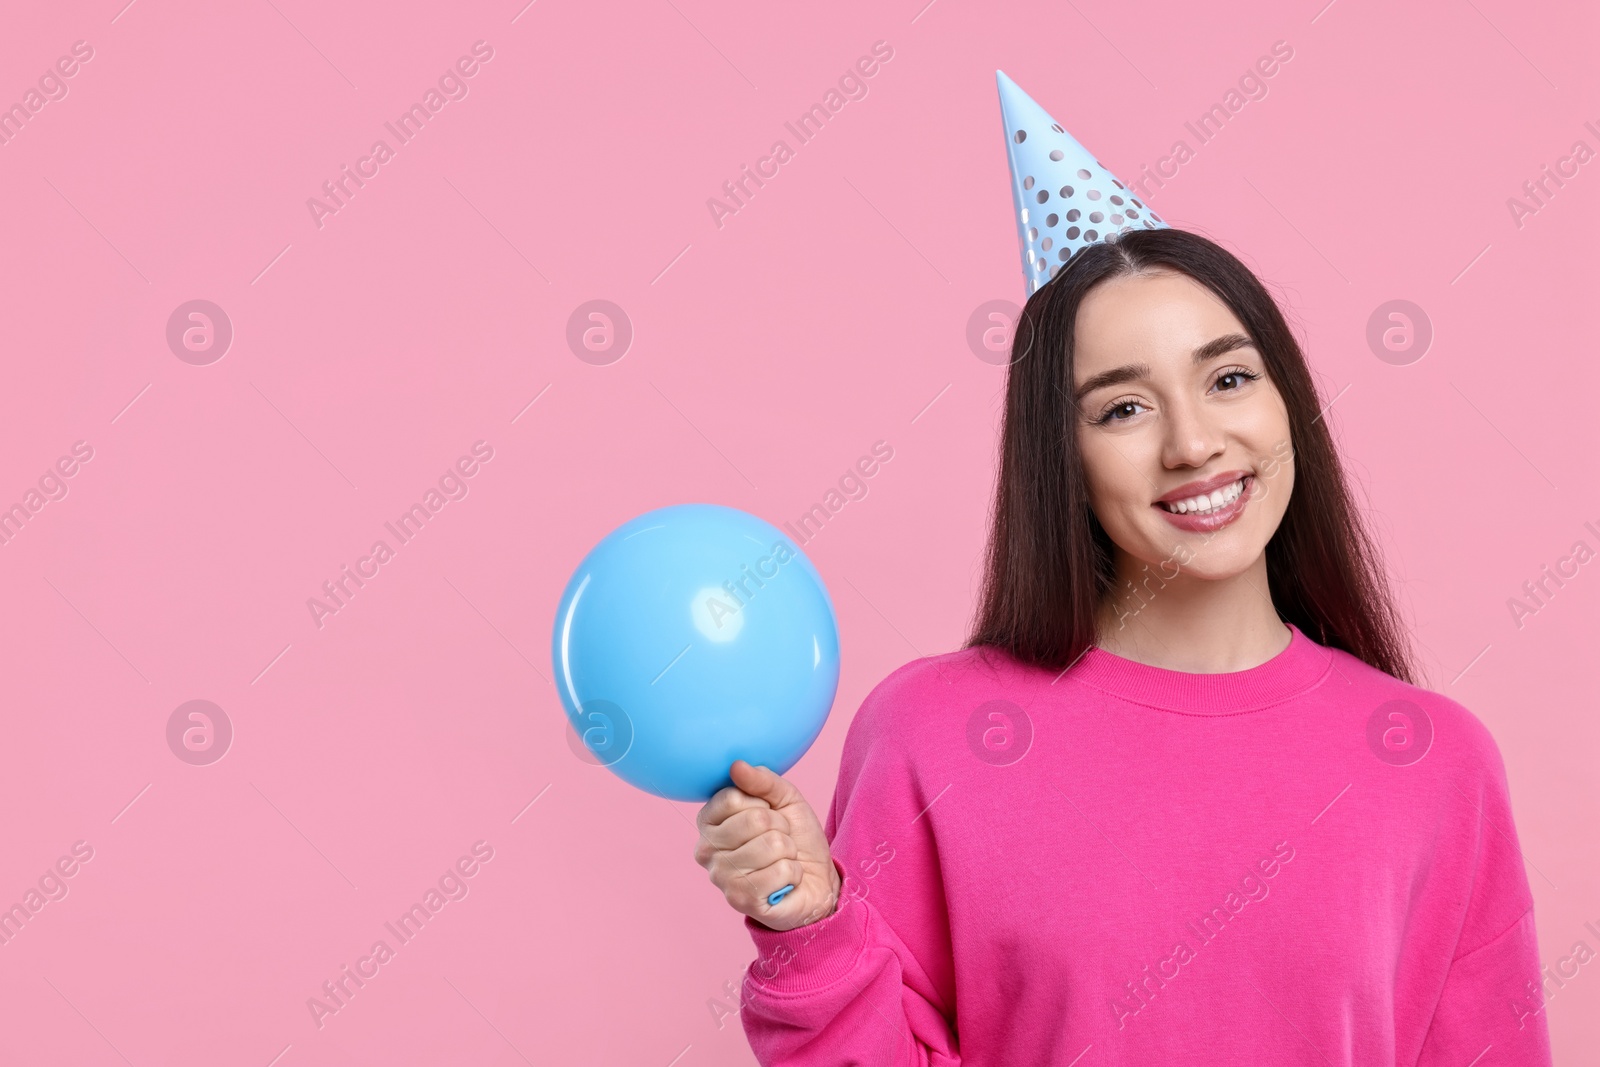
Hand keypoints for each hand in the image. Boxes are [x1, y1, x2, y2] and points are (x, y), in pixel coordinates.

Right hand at [695, 760, 840, 931]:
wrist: (815, 879)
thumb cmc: (794, 837)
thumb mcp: (784, 798)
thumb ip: (762, 780)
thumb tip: (736, 766)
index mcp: (709, 821)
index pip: (733, 797)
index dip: (763, 803)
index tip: (767, 815)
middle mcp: (706, 849)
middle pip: (755, 820)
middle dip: (780, 828)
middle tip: (779, 841)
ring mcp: (721, 877)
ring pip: (771, 846)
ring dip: (788, 852)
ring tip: (782, 860)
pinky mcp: (740, 899)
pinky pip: (780, 872)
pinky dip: (793, 873)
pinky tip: (784, 881)